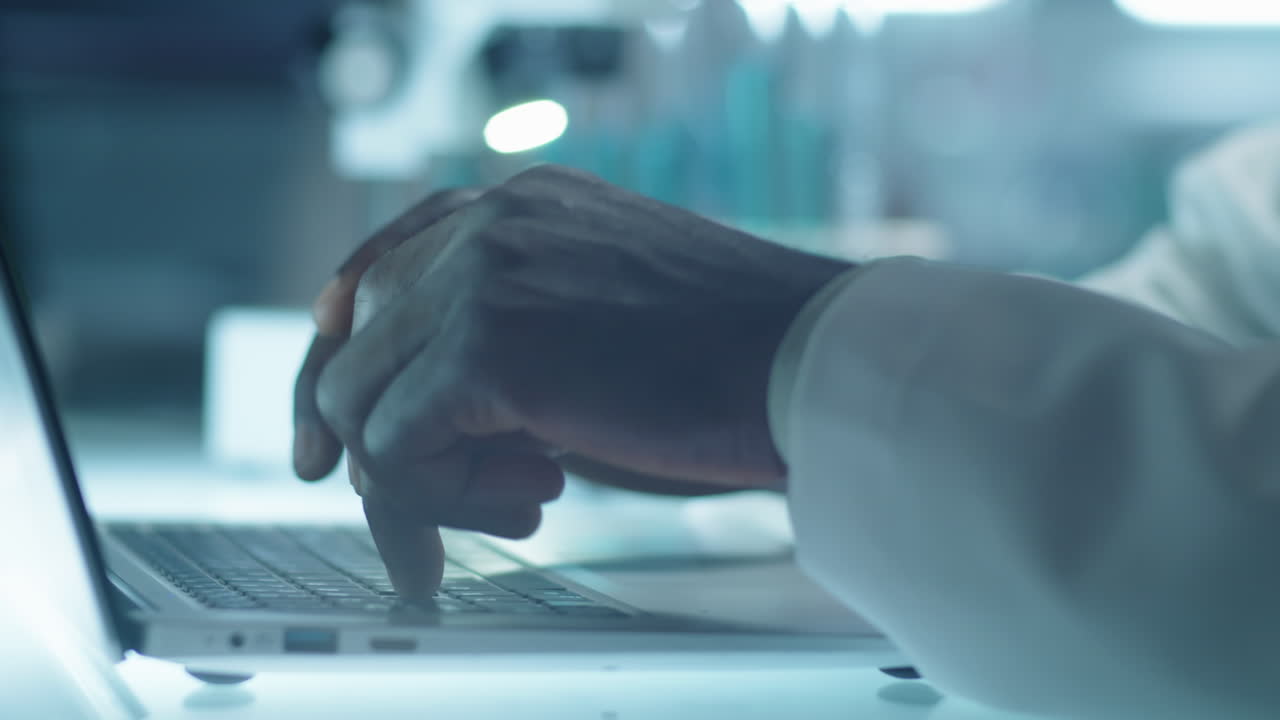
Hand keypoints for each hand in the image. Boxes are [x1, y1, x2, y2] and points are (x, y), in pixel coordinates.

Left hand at [295, 165, 852, 598]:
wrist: (811, 358)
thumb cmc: (732, 352)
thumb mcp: (602, 315)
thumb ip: (515, 327)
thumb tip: (430, 408)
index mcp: (519, 205)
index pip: (380, 269)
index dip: (343, 354)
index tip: (328, 435)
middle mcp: (487, 222)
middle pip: (351, 340)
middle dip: (381, 439)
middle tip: (464, 501)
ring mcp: (480, 274)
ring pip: (360, 400)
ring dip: (428, 478)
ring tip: (531, 494)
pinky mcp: (485, 344)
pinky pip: (392, 449)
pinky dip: (444, 499)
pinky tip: (540, 496)